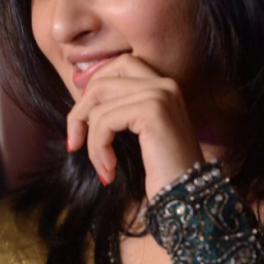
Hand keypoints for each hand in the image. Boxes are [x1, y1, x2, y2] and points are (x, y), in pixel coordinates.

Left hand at [66, 54, 202, 199]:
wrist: (189, 198)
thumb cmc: (163, 171)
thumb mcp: (140, 133)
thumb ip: (119, 109)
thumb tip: (81, 102)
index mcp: (164, 85)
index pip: (118, 66)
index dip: (93, 91)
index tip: (82, 125)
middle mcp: (165, 84)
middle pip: (102, 80)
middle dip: (80, 111)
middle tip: (75, 143)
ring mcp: (160, 95)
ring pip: (99, 106)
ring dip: (92, 142)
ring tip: (104, 168)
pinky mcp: (152, 111)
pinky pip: (104, 121)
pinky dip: (99, 148)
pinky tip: (110, 171)